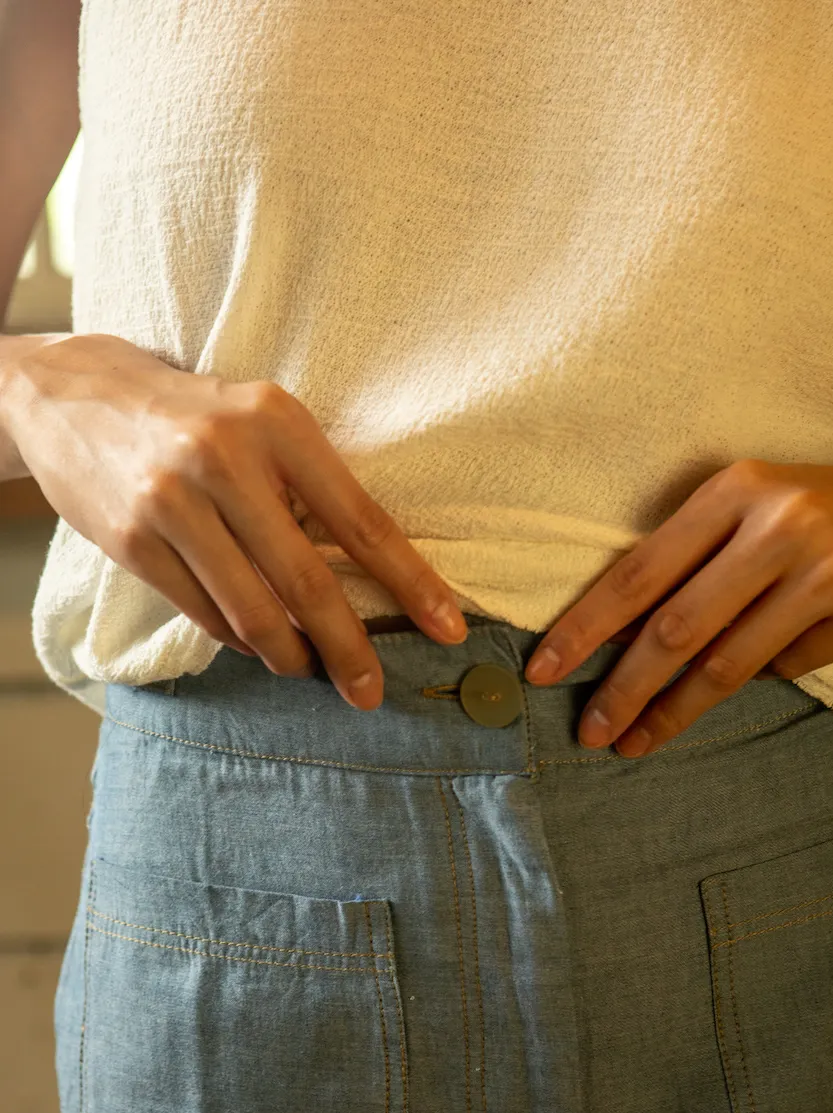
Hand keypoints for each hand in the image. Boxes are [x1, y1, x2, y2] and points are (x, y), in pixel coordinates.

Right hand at [1, 333, 468, 708]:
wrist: (76, 395)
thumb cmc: (197, 416)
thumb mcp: (262, 421)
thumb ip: (312, 486)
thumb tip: (374, 580)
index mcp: (278, 423)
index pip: (362, 520)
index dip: (411, 583)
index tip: (448, 629)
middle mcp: (224, 459)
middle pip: (308, 582)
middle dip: (348, 649)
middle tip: (371, 691)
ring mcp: (172, 502)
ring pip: (253, 612)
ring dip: (290, 657)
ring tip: (309, 671)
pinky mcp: (132, 541)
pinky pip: (205, 614)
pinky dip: (240, 641)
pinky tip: (257, 646)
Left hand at [524, 453, 832, 755]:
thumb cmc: (819, 512)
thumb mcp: (750, 509)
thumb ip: (687, 560)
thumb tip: (610, 637)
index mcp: (735, 490)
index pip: (641, 569)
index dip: (585, 626)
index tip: (545, 669)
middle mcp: (778, 525)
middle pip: (676, 627)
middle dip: (623, 688)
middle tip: (589, 731)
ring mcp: (823, 572)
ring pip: (726, 664)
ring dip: (671, 712)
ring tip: (632, 742)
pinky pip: (784, 668)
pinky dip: (759, 677)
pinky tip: (747, 677)